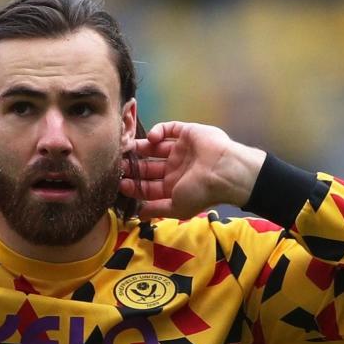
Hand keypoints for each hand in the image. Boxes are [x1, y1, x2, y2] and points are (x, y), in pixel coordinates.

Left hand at [120, 122, 265, 218]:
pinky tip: (151, 138)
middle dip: (133, 166)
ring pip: (154, 146)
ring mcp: (181, 149)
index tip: (121, 182)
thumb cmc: (200, 192)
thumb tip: (139, 214)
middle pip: (148, 166)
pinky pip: (168, 128)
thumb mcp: (176, 207)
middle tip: (118, 163)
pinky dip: (157, 131)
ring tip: (128, 148)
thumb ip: (156, 209)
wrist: (224, 171)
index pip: (148, 185)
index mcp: (174, 186)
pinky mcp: (186, 132)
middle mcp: (176, 167)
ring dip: (140, 147)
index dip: (134, 184)